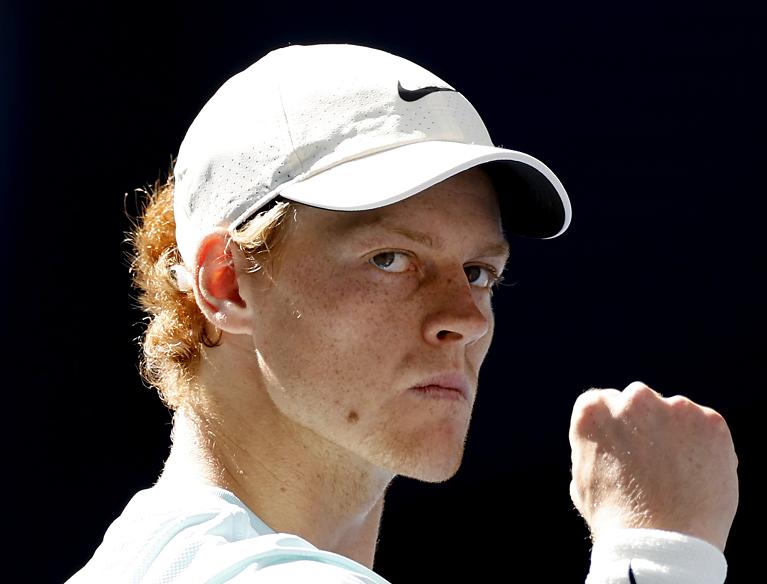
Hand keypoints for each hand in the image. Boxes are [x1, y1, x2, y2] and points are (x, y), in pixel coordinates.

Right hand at [568, 381, 737, 551]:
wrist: (661, 543)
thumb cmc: (615, 518)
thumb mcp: (584, 477)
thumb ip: (595, 447)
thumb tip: (609, 443)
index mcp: (593, 409)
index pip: (603, 402)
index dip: (614, 429)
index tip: (622, 450)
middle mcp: (633, 399)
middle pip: (640, 401)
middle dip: (645, 425)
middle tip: (651, 463)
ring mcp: (675, 407)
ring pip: (676, 414)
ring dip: (676, 434)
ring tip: (676, 477)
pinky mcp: (711, 422)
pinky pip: (706, 428)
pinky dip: (705, 448)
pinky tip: (696, 477)